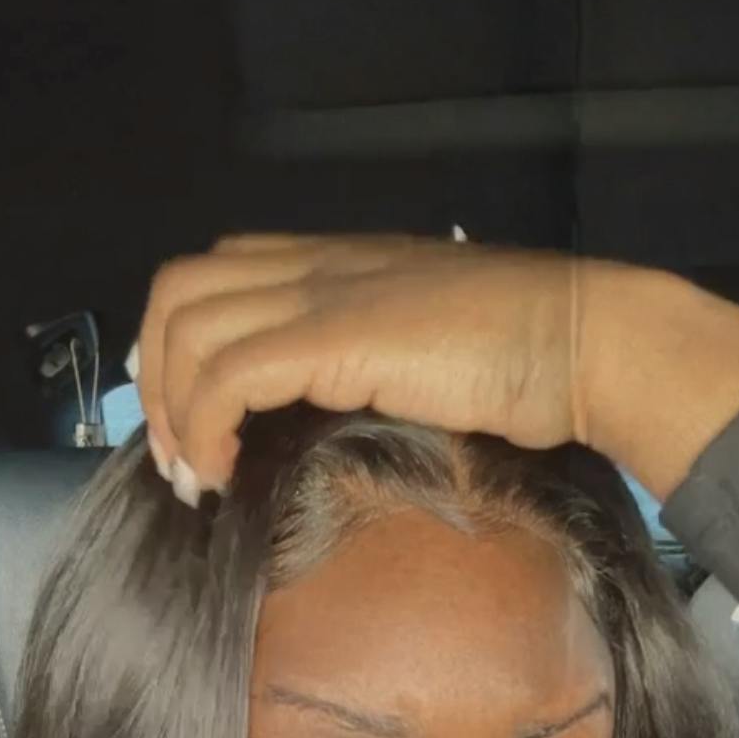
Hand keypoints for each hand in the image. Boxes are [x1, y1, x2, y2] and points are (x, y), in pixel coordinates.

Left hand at [130, 231, 738, 506]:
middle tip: (180, 459)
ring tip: (199, 477)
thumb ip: (363, 363)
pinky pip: (228, 373)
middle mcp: (315, 263)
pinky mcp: (335, 336)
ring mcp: (323, 293)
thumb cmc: (522, 359)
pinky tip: (226, 472)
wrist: (582, 341)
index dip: (176, 343)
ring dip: (174, 413)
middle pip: (178, 292)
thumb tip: (319, 422)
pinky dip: (206, 426)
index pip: (213, 274)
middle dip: (156, 382)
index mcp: (333, 261)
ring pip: (189, 329)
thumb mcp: (420, 350)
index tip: (184, 419)